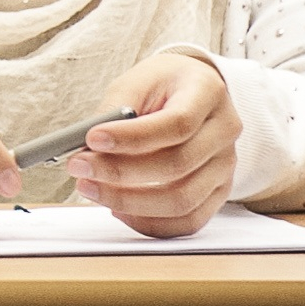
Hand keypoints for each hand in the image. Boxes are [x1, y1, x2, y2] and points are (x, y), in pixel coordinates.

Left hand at [64, 52, 238, 238]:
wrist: (192, 91)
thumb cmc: (161, 86)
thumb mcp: (137, 82)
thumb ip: (114, 111)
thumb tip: (85, 147)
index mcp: (207, 92)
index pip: (177, 123)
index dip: (132, 137)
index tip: (92, 138)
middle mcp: (224, 131)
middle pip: (177, 165)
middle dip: (119, 171)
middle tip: (78, 167)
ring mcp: (225, 165)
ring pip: (182, 200)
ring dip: (129, 202)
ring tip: (90, 188)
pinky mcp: (218, 192)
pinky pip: (188, 221)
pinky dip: (149, 223)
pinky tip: (118, 210)